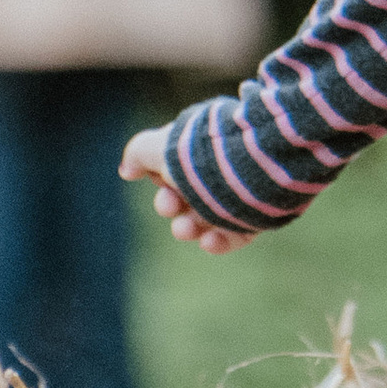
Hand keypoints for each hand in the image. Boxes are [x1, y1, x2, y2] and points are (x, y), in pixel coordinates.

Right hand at [120, 121, 251, 253]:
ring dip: (189, 227)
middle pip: (188, 197)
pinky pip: (237, 234)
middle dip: (170, 205)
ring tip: (185, 229)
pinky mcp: (260, 214)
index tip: (160, 181)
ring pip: (210, 218)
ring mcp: (240, 193)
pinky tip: (210, 241)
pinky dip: (221, 241)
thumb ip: (139, 153)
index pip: (173, 169)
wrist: (260, 158)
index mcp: (199, 149)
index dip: (160, 178)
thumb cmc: (206, 153)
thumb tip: (127, 170)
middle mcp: (219, 170)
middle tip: (169, 205)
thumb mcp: (163, 146)